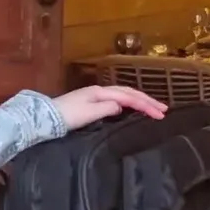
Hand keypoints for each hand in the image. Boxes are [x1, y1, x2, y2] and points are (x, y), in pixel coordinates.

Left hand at [52, 85, 166, 129]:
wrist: (45, 118)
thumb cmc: (66, 116)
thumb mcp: (87, 113)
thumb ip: (107, 108)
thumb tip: (122, 106)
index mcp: (101, 92)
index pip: (129, 97)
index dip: (146, 105)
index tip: (161, 114)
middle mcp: (100, 91)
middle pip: (128, 93)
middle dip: (147, 100)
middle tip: (164, 109)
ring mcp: (95, 96)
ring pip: (123, 95)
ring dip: (139, 101)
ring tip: (153, 107)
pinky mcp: (91, 103)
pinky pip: (117, 100)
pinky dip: (129, 103)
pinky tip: (133, 108)